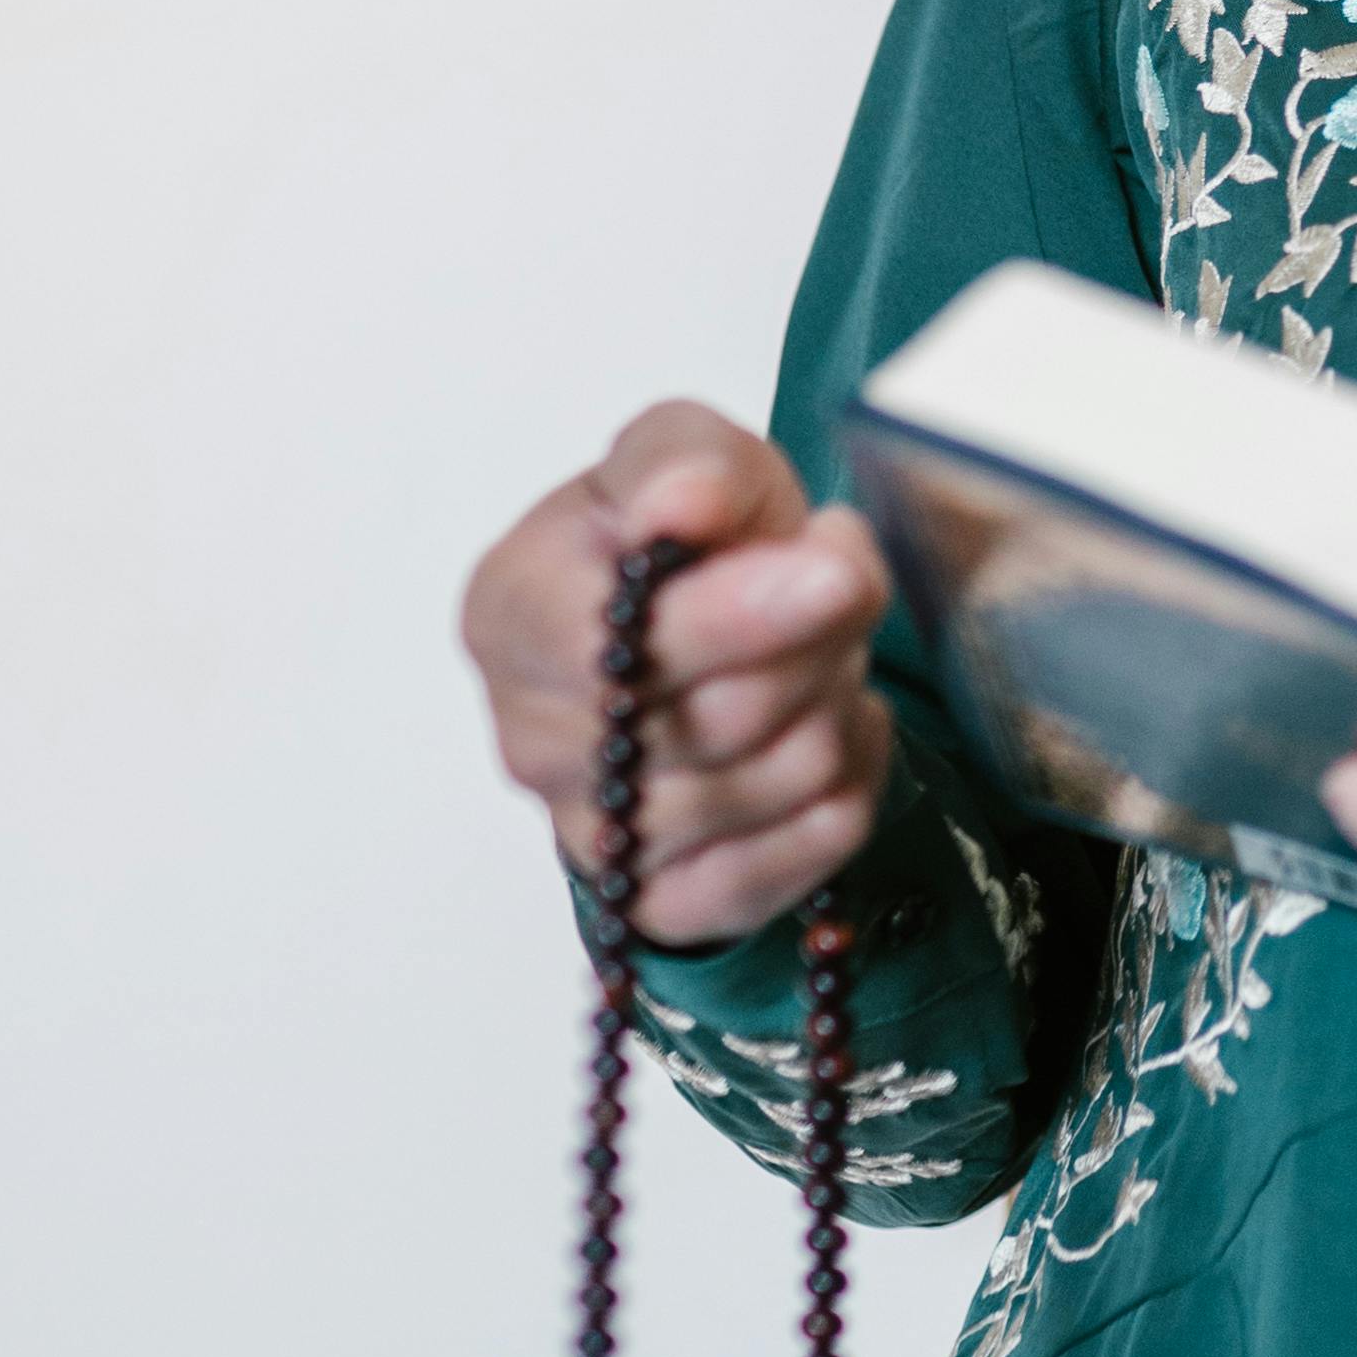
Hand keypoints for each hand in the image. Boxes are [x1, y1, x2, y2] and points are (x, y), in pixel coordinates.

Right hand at [459, 403, 894, 948]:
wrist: (711, 628)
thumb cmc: (686, 541)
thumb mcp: (683, 454)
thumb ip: (682, 464)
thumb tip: (682, 504)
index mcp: (510, 614)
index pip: (609, 644)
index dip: (736, 615)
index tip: (837, 572)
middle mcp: (532, 739)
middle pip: (717, 719)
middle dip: (817, 642)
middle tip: (841, 582)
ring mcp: (594, 833)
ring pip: (777, 783)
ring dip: (837, 703)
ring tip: (827, 649)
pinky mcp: (663, 901)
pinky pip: (790, 866)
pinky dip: (845, 788)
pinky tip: (838, 725)